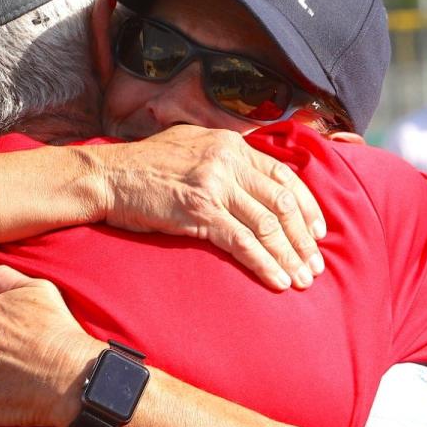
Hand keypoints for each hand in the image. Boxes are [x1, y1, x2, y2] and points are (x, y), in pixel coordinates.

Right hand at [95, 125, 325, 290]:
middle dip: (304, 238)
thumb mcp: (192, 146)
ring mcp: (214, 185)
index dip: (307, 207)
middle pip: (281, 203)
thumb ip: (224, 158)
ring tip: (302, 280)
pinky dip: (264, 264)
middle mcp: (228, 161)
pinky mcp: (199, 211)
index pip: (284, 176)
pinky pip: (242, 242)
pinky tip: (277, 281)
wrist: (108, 177)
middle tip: (315, 265)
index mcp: (231, 145)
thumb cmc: (146, 167)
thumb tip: (253, 179)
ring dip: (289, 256)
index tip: (318, 232)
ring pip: (267, 225)